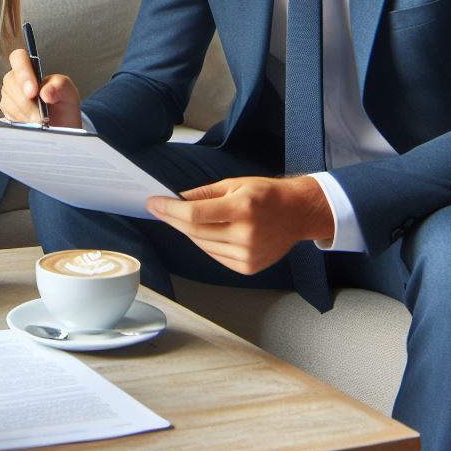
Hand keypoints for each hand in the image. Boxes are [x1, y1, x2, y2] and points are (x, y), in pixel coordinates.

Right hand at [0, 48, 81, 127]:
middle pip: (11, 84)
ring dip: (26, 114)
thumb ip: (61, 86)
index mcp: (31, 68)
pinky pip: (9, 115)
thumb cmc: (63, 105)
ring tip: (40, 120)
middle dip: (27, 102)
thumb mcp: (70, 92)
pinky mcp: (7, 112)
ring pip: (9, 102)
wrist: (62, 126)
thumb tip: (46, 92)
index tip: (33, 92)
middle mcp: (16, 80)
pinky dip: (22, 121)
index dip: (23, 73)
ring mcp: (9, 96)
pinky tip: (32, 124)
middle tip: (41, 115)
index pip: (18, 58)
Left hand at [145, 175, 334, 274]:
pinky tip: (202, 232)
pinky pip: (214, 255)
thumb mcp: (235, 183)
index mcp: (242, 208)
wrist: (297, 214)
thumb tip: (176, 199)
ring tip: (179, 218)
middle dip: (171, 220)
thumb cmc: (266, 194)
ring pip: (202, 245)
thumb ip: (204, 193)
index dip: (169, 210)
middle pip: (195, 231)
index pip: (194, 214)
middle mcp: (245, 235)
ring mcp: (247, 254)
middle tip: (157, 209)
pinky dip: (203, 243)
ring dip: (186, 231)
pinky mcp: (248, 267)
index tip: (153, 203)